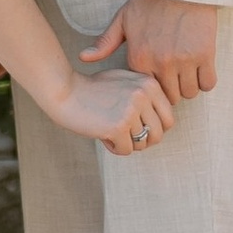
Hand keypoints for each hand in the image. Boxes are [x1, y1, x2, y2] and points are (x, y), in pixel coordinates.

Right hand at [51, 68, 176, 154]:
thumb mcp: (125, 82)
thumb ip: (146, 97)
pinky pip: (126, 150)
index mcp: (149, 84)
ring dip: (126, 143)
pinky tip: (101, 134)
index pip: (169, 118)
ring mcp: (132, 110)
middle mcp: (144, 95)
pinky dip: (113, 147)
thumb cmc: (92, 88)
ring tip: (110, 131)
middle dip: (143, 140)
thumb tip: (164, 124)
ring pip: (142, 144)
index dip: (153, 127)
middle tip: (125, 135)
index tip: (136, 126)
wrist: (64, 90)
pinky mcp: (118, 126)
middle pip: (158, 134)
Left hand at [84, 0, 217, 99]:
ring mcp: (183, 60)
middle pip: (170, 97)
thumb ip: (105, 42)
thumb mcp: (123, 19)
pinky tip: (201, 68)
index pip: (147, 90)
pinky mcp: (204, 55)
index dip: (153, 84)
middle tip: (175, 75)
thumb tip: (83, 57)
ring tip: (188, 71)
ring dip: (189, 85)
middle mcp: (160, 63)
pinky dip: (205, 80)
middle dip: (172, 89)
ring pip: (189, 93)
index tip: (157, 75)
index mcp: (139, 58)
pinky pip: (207, 84)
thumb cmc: (150, 1)